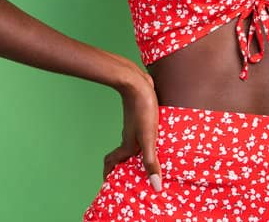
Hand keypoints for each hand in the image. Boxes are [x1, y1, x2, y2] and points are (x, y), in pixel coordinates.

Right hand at [104, 69, 161, 191]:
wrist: (136, 82)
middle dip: (125, 168)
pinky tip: (160, 141)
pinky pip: (143, 133)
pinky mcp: (142, 116)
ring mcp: (135, 126)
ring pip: (133, 144)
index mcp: (127, 145)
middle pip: (123, 156)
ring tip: (149, 164)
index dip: (109, 174)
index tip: (109, 185)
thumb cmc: (142, 109)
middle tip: (134, 180)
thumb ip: (150, 161)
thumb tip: (156, 187)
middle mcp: (129, 137)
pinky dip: (147, 142)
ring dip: (137, 155)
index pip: (112, 162)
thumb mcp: (148, 137)